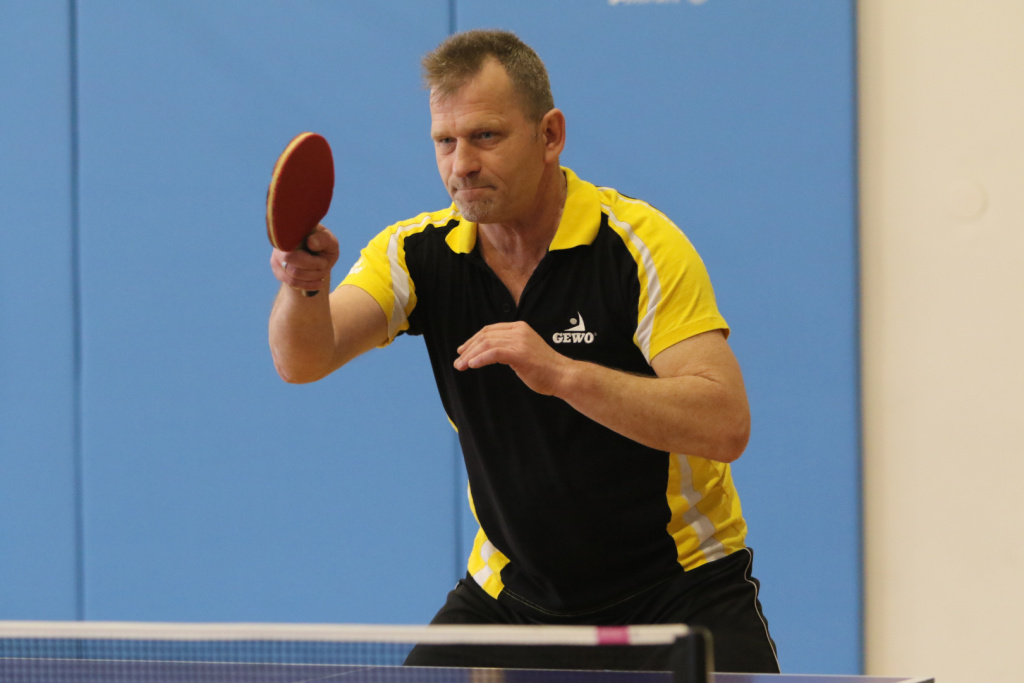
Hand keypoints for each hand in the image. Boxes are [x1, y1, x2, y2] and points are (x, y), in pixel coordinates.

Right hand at [270, 224, 339, 293]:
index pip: (291, 245)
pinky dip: (307, 284)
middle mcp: (280, 241)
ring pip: (292, 274)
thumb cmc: (324, 248)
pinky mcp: (277, 269)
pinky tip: (319, 282)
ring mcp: (276, 255)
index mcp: (293, 229)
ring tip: (322, 272)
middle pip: (290, 261)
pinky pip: (291, 282)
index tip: (324, 261)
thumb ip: (324, 240)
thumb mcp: (331, 243)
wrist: (318, 259)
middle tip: (325, 265)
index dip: (308, 260)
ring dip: (312, 276)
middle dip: (313, 268)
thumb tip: (310, 242)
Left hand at [454, 321, 574, 395]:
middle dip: (468, 349)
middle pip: (485, 336)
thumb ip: (509, 349)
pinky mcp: (519, 353)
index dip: (473, 340)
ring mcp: (519, 341)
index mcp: (519, 328)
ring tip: (460, 366)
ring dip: (470, 356)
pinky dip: (480, 358)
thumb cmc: (545, 369)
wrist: (563, 375)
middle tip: (458, 362)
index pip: (489, 330)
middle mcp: (518, 330)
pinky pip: (494, 353)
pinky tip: (472, 365)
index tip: (463, 350)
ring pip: (487, 344)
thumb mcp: (524, 352)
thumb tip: (489, 354)